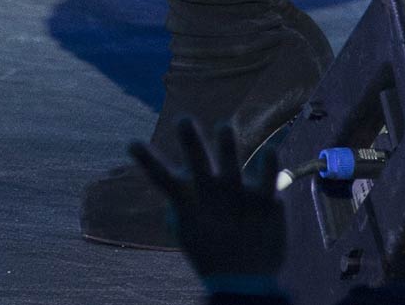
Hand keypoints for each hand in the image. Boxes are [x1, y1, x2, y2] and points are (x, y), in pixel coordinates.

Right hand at [127, 119, 285, 286]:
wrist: (244, 283)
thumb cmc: (211, 251)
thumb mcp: (187, 231)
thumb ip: (177, 206)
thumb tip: (174, 179)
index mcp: (190, 203)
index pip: (162, 179)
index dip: (147, 161)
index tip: (132, 143)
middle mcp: (213, 195)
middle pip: (197, 164)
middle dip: (191, 142)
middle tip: (183, 121)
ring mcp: (240, 197)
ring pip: (232, 165)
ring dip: (227, 146)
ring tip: (224, 128)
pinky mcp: (266, 201)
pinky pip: (269, 178)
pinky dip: (270, 164)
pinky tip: (272, 149)